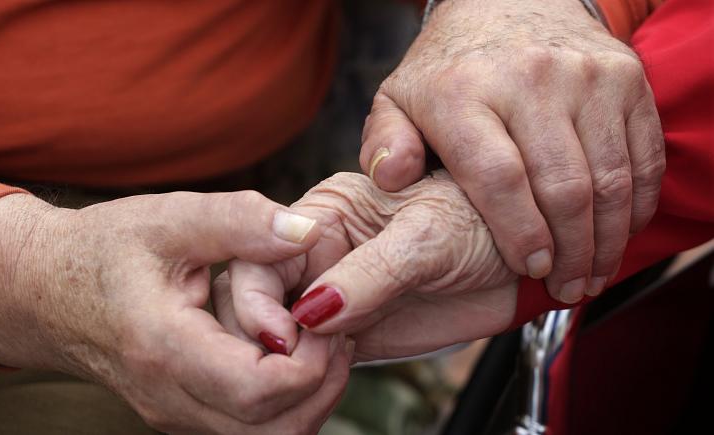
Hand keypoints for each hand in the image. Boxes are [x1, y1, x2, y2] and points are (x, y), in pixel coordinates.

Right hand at [0, 192, 351, 434]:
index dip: (311, 362)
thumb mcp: (169, 218)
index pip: (258, 391)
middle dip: (323, 385)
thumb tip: (308, 233)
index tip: (326, 314)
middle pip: (273, 431)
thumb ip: (239, 221)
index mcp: (164, 348)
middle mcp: (170, 397)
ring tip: (320, 338)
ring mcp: (176, 413)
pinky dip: (285, 401)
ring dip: (309, 397)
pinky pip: (250, 428)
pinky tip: (291, 350)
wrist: (45, 291)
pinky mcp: (184, 412)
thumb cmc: (103, 250)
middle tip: (336, 329)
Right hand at [222, 171, 517, 360]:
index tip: (280, 334)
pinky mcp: (348, 335)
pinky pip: (309, 362)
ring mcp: (332, 297)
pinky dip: (308, 381)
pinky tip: (324, 386)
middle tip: (296, 363)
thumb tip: (313, 311)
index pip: (261, 253)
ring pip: (277, 335)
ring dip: (284, 364)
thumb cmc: (482, 224)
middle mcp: (318, 254)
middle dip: (265, 335)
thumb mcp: (428, 235)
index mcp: (324, 213)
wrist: (522, 266)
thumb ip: (370, 272)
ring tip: (315, 377)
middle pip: (257, 298)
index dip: (256, 296)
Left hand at [359, 0, 664, 302]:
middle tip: (567, 288)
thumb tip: (390, 180)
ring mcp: (585, 76)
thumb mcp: (398, 98)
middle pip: (564, 187)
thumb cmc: (450, 68)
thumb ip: (384, 143)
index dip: (520, 234)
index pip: (499, 178)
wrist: (510, 2)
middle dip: (571, 253)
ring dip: (608, 240)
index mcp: (464, 92)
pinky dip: (638, 204)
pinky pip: (643, 154)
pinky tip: (618, 233)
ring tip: (593, 274)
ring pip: (610, 178)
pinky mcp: (625, 78)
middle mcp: (530, 79)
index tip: (531, 270)